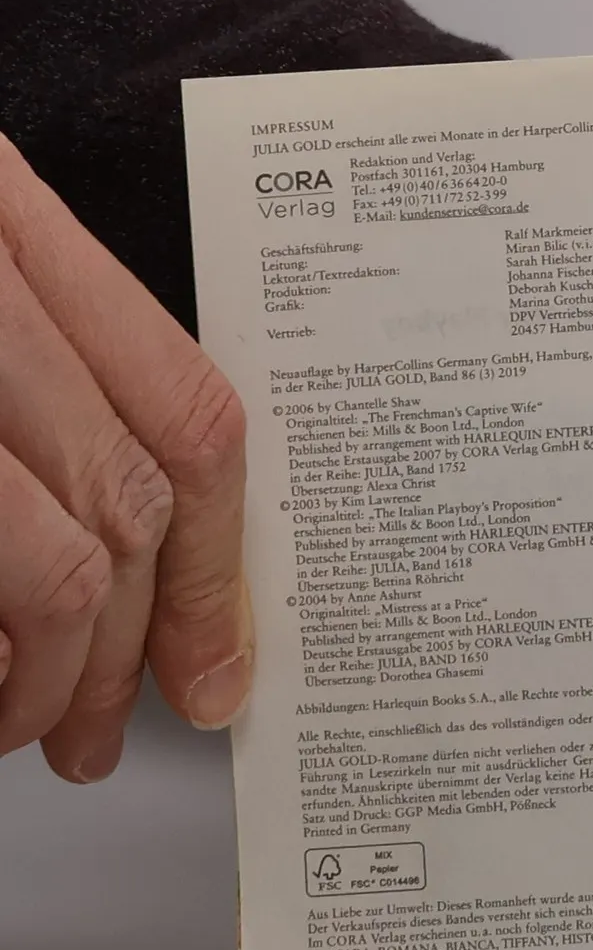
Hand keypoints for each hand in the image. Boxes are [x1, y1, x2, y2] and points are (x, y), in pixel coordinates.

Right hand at [0, 135, 249, 780]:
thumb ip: (35, 391)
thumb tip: (136, 572)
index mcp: (1, 218)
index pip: (184, 414)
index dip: (214, 563)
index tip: (212, 664)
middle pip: (125, 504)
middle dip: (124, 650)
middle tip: (94, 732)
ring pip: (54, 570)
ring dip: (43, 681)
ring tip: (11, 724)